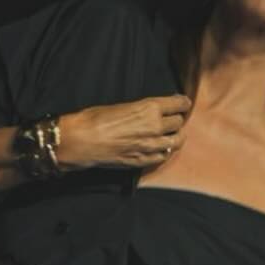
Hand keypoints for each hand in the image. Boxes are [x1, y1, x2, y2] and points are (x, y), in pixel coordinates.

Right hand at [58, 95, 192, 170]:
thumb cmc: (95, 118)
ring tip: (170, 135)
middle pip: (179, 122)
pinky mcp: (144, 160)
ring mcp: (151, 146)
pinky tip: (159, 148)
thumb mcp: (123, 105)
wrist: (82, 141)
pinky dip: (164, 151)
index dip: (182, 103)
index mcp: (150, 108)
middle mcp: (155, 127)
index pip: (180, 104)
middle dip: (176, 119)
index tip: (182, 104)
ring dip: (174, 137)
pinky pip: (163, 156)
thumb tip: (152, 112)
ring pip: (176, 141)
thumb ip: (142, 109)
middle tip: (172, 119)